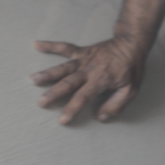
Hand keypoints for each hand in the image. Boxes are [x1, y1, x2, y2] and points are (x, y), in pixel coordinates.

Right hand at [31, 38, 145, 123]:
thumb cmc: (131, 69)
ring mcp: (84, 59)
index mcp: (100, 80)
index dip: (72, 109)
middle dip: (54, 93)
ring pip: (63, 67)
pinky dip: (51, 45)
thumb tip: (100, 117)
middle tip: (40, 102)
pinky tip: (36, 44)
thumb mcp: (131, 90)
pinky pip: (65, 47)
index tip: (61, 120)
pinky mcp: (82, 51)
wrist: (132, 44)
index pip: (83, 97)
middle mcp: (89, 70)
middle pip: (68, 82)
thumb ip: (116, 105)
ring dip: (48, 73)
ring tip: (33, 79)